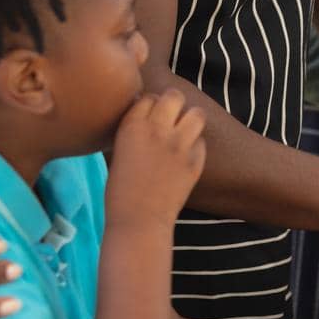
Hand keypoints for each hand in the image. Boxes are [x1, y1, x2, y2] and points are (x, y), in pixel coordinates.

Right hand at [110, 89, 205, 220]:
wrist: (139, 221)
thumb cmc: (119, 190)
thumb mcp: (117, 151)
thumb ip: (133, 130)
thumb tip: (145, 114)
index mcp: (132, 126)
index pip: (148, 97)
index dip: (150, 105)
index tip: (148, 116)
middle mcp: (157, 130)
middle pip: (174, 97)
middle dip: (173, 104)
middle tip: (169, 118)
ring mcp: (180, 145)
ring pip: (197, 114)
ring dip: (190, 120)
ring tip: (183, 132)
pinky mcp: (196, 161)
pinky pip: (201, 141)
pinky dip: (195, 146)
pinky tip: (186, 156)